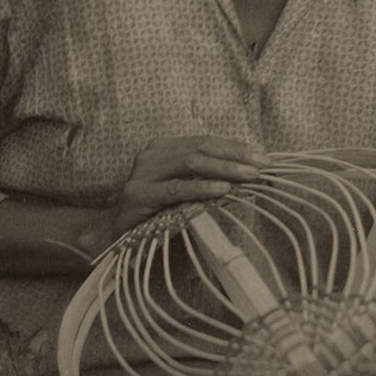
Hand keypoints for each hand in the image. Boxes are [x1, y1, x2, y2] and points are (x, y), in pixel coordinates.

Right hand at [114, 135, 270, 235]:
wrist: (112, 235)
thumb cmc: (153, 212)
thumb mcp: (182, 190)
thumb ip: (206, 179)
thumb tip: (249, 175)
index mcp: (163, 148)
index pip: (205, 141)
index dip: (236, 146)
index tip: (264, 156)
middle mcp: (152, 154)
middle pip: (200, 148)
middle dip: (235, 155)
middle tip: (262, 166)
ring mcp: (143, 174)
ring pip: (190, 163)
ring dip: (224, 169)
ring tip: (248, 176)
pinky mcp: (139, 196)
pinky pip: (175, 189)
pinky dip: (201, 188)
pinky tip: (222, 190)